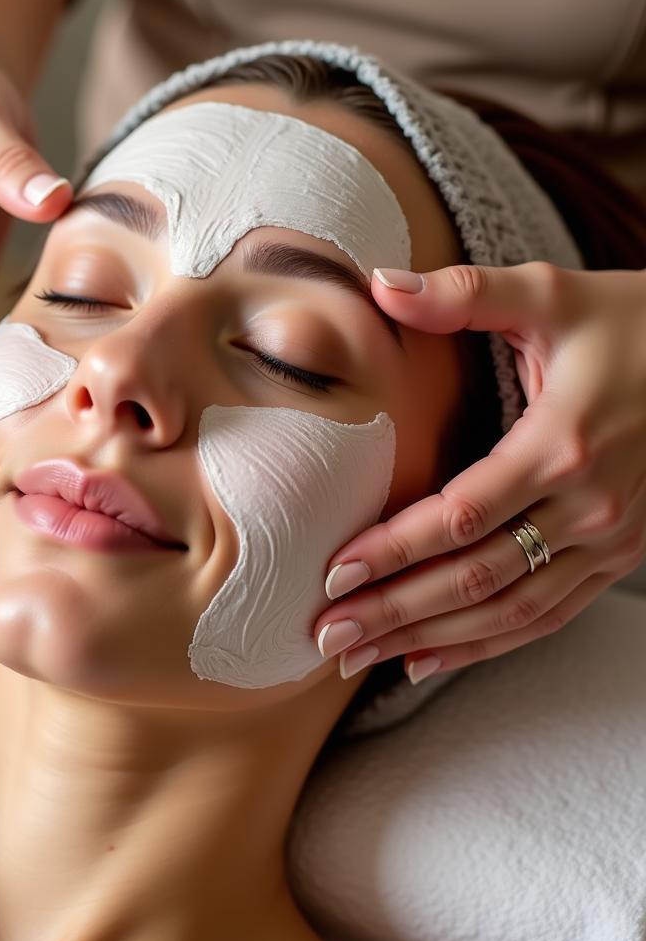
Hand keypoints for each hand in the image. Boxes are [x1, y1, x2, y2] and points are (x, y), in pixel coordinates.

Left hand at [310, 261, 645, 684]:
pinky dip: (486, 644)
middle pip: (475, 576)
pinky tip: (427, 658)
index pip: (460, 515)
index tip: (333, 573)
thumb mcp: (552, 294)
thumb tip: (379, 282)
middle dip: (394, 610)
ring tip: (357, 658)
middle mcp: (589, 506)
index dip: (394, 549)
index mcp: (563, 443)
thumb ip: (465, 292)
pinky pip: (547, 616)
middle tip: (326, 634)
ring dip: (428, 639)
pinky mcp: (618, 557)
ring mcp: (609, 541)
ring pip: (507, 610)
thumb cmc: (631, 322)